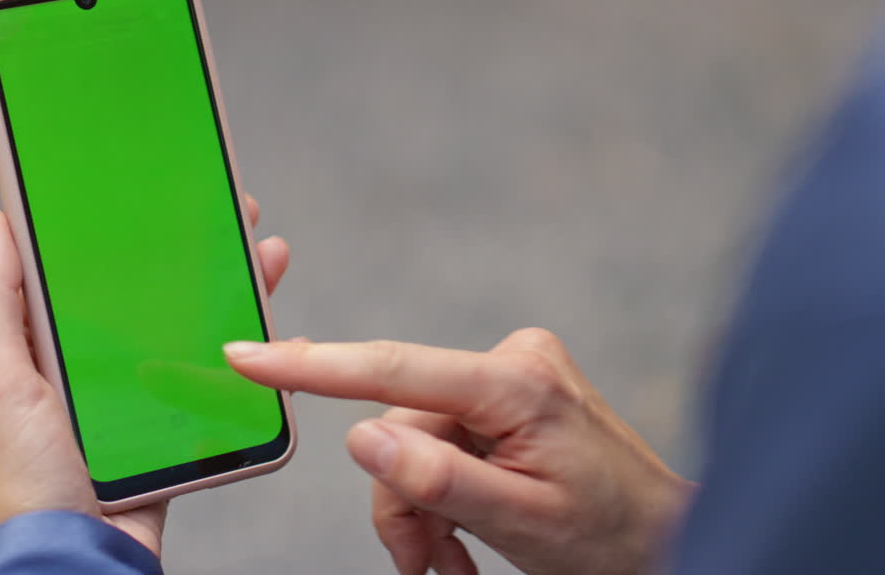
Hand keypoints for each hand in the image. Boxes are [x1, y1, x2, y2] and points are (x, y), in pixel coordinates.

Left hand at [0, 196, 289, 555]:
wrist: (81, 566)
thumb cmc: (23, 486)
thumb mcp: (0, 384)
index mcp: (40, 345)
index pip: (76, 267)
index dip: (110, 225)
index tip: (147, 184)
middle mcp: (88, 364)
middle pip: (144, 290)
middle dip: (187, 248)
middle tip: (225, 209)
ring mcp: (132, 396)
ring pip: (185, 327)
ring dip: (226, 289)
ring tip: (261, 252)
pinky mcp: (170, 427)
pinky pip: (209, 378)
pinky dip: (240, 351)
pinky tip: (267, 323)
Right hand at [225, 329, 694, 574]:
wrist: (665, 539)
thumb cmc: (610, 536)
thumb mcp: (520, 521)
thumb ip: (437, 477)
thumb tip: (362, 435)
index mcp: (516, 384)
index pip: (394, 369)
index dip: (313, 366)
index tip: (247, 357)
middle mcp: (511, 361)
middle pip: (401, 426)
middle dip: (402, 499)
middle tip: (421, 563)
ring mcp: (510, 374)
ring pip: (415, 440)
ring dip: (419, 506)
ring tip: (448, 561)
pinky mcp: (508, 392)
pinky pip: (442, 437)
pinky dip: (440, 490)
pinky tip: (462, 534)